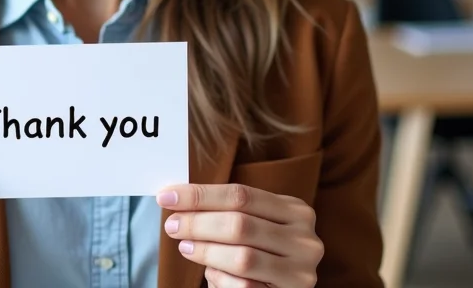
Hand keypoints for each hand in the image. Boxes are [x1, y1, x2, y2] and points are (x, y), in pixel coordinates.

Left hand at [157, 183, 322, 287]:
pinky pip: (245, 287)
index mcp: (295, 211)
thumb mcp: (255, 225)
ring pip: (243, 258)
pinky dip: (221, 278)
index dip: (201, 195)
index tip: (167, 196)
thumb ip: (227, 212)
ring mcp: (301, 272)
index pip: (241, 195)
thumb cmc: (262, 253)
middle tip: (172, 225)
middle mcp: (305, 240)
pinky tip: (211, 273)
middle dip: (198, 223)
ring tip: (186, 248)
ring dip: (206, 252)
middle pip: (240, 224)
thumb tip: (177, 198)